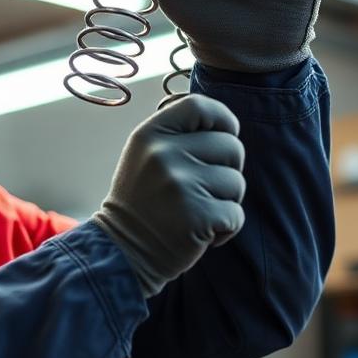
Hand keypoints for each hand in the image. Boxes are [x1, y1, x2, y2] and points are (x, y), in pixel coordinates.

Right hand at [93, 94, 245, 297]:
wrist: (121, 251)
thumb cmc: (142, 201)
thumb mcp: (144, 155)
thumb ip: (176, 133)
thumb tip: (220, 119)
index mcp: (150, 134)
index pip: (200, 106)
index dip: (222, 119)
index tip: (224, 135)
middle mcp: (164, 154)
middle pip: (231, 146)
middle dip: (227, 169)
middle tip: (203, 188)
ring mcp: (180, 185)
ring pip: (236, 182)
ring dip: (225, 201)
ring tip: (197, 211)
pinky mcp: (197, 216)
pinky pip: (236, 214)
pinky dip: (226, 228)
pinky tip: (200, 232)